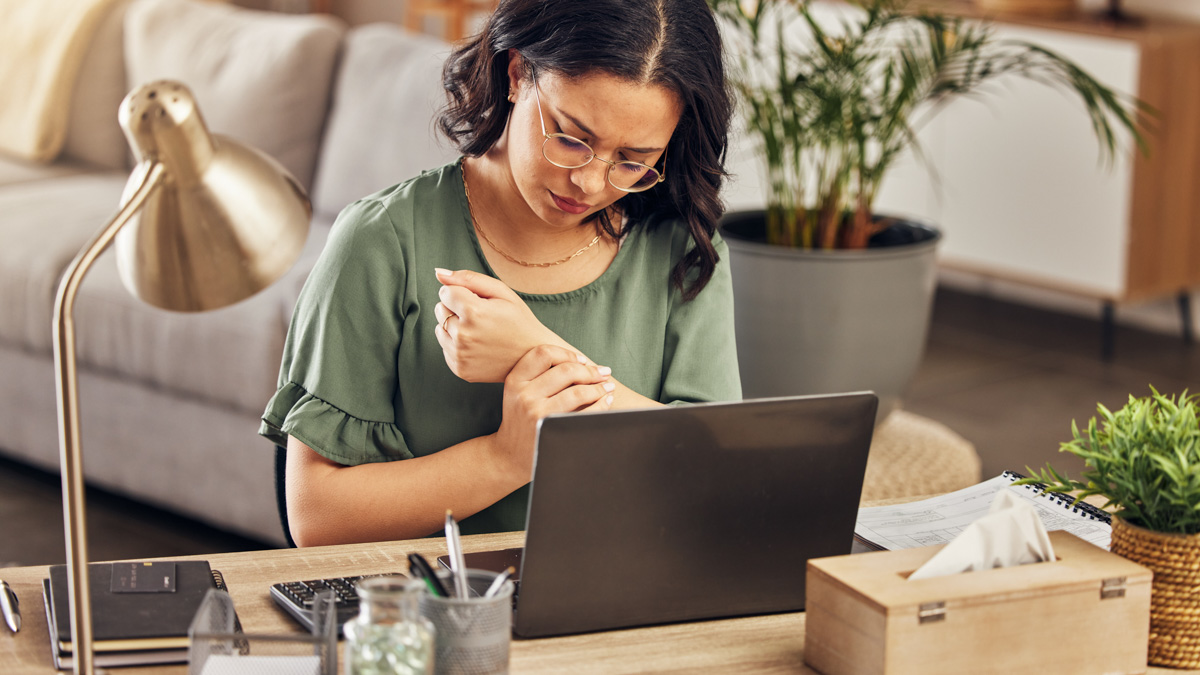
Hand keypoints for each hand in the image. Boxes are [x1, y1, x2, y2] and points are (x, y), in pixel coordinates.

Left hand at [434, 268, 577, 381]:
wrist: (532, 356)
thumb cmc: (519, 321)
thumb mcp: (502, 292)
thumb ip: (468, 279)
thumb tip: (438, 273)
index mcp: (473, 312)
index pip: (445, 292)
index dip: (462, 293)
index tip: (479, 302)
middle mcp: (463, 335)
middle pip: (440, 310)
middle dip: (455, 309)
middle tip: (481, 318)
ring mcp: (460, 355)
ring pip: (440, 329)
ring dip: (454, 327)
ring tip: (479, 332)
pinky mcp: (459, 369)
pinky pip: (445, 348)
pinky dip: (457, 344)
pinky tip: (477, 345)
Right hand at [489, 344, 614, 482]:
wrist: (509, 457)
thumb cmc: (520, 421)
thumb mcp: (518, 394)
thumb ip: (539, 377)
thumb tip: (582, 362)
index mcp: (515, 381)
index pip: (544, 354)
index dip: (567, 353)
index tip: (583, 360)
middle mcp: (524, 396)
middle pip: (566, 371)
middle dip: (590, 370)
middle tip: (603, 373)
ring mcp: (537, 414)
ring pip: (577, 392)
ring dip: (599, 387)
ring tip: (608, 387)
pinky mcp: (552, 431)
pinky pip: (585, 413)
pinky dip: (601, 405)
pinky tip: (606, 401)